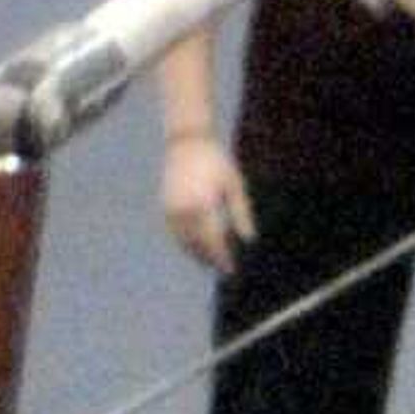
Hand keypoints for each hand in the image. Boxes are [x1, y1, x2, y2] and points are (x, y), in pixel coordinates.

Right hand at [157, 132, 253, 272]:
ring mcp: (171, 209)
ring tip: (211, 263)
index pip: (212, 241)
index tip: (231, 269)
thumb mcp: (235, 186)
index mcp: (203, 205)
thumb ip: (241, 213)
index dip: (221, 258)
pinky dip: (185, 243)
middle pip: (196, 245)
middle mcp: (184, 210)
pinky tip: (197, 248)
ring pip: (183, 241)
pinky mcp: (165, 206)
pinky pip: (175, 232)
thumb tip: (249, 239)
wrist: (187, 143)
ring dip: (196, 254)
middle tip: (224, 270)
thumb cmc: (217, 163)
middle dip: (209, 259)